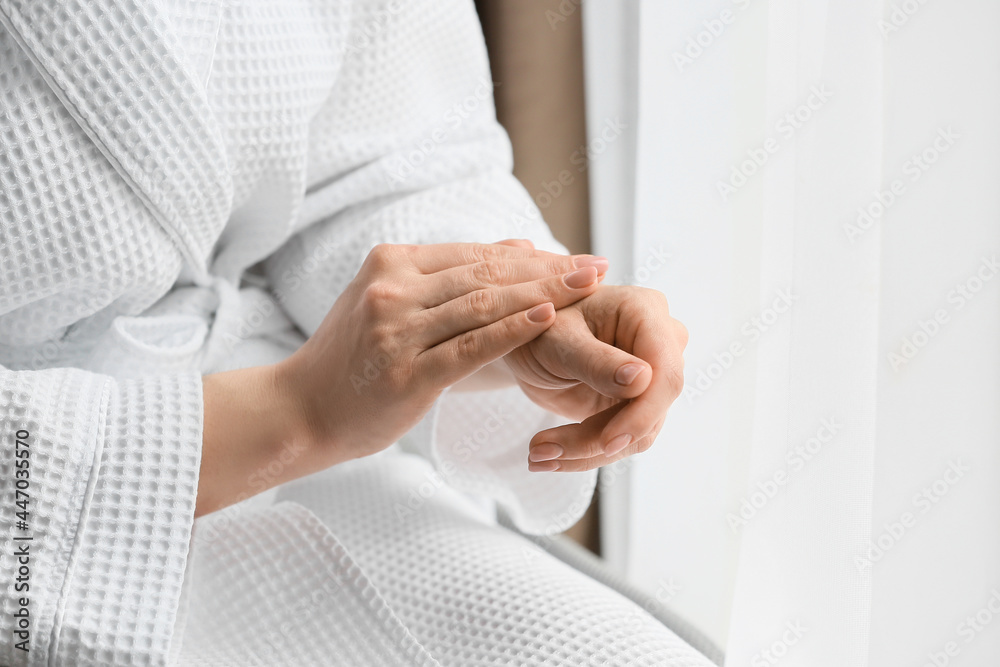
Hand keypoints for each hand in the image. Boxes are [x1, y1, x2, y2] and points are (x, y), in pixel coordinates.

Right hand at [276, 241, 608, 469]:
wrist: (300, 410)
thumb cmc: (352, 360)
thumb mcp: (394, 303)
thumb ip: (452, 276)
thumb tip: (519, 247)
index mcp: (390, 263)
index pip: (475, 254)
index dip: (531, 256)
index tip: (574, 258)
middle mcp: (391, 288)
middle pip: (485, 274)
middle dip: (547, 270)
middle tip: (595, 268)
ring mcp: (396, 330)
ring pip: (483, 305)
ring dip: (541, 294)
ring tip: (584, 287)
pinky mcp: (405, 373)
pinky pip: (470, 346)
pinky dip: (512, 330)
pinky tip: (547, 319)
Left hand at [503, 285, 687, 471]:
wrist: (527, 341)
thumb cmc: (540, 325)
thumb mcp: (558, 341)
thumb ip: (597, 361)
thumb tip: (643, 379)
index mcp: (646, 312)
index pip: (665, 372)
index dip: (642, 413)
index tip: (608, 441)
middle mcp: (659, 343)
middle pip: (653, 407)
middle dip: (602, 438)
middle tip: (545, 451)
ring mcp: (652, 376)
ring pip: (638, 433)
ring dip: (587, 451)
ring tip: (538, 455)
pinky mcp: (638, 404)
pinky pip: (624, 440)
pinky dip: (586, 453)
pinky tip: (551, 456)